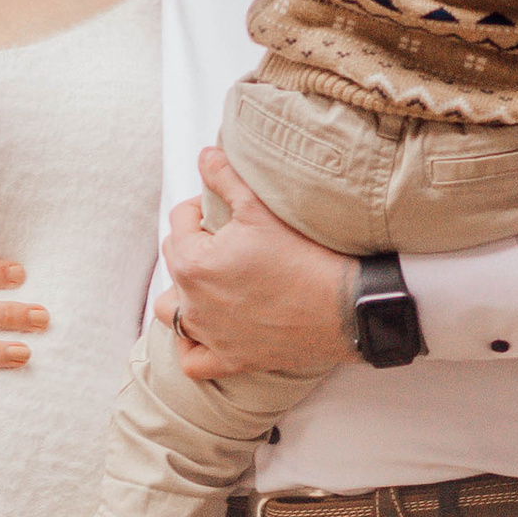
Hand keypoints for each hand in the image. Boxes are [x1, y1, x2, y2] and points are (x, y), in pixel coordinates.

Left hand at [155, 149, 354, 380]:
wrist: (346, 306)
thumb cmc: (305, 255)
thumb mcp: (260, 207)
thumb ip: (225, 178)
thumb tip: (204, 156)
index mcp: (193, 262)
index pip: (179, 220)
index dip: (201, 206)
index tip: (225, 207)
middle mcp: (193, 302)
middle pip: (175, 260)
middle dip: (195, 243)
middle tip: (228, 237)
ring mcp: (210, 335)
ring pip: (171, 314)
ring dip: (182, 295)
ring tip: (208, 282)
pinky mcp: (230, 359)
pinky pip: (192, 360)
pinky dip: (192, 346)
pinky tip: (207, 330)